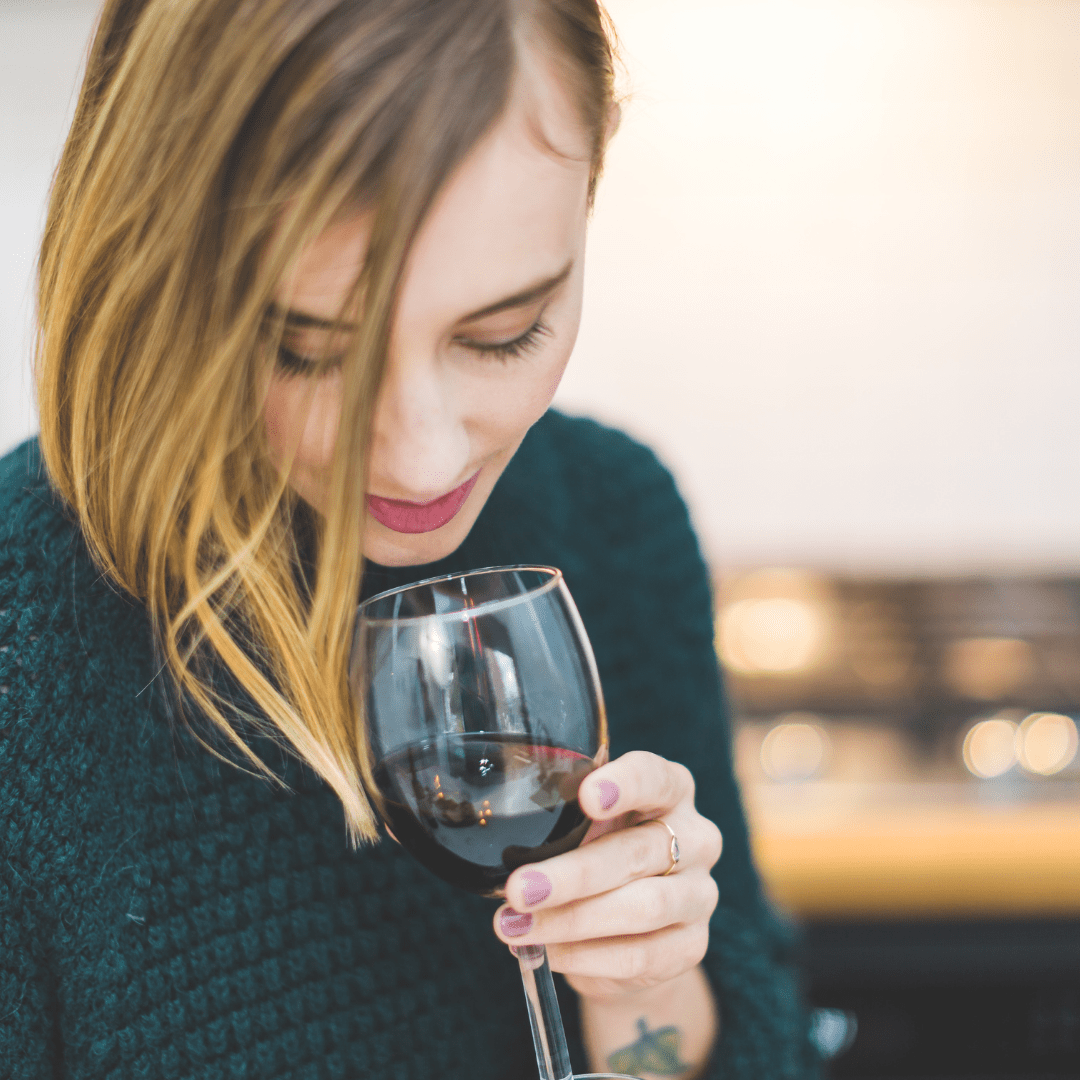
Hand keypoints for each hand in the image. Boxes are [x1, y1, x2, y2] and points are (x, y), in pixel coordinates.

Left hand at [493, 750, 722, 1002]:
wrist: (633, 928)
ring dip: (571, 920)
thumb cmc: (600, 851)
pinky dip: (586, 956)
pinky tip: (548, 952)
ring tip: (517, 927)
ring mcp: (701, 893)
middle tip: (518, 888)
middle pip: (638, 851)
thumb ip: (564, 819)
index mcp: (671, 789)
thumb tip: (508, 839)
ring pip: (642, 907)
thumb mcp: (585, 824)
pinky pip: (640, 955)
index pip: (655, 777)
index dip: (625, 785)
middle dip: (572, 874)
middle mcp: (697, 837)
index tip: (587, 796)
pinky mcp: (692, 946)